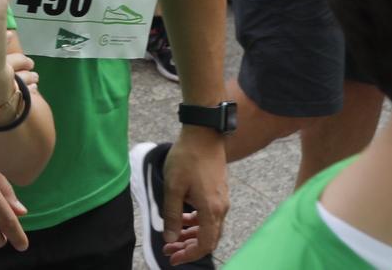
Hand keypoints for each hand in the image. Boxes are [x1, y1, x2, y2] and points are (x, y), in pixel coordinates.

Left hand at [162, 128, 227, 263]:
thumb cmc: (187, 158)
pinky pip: (209, 215)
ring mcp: (222, 200)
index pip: (205, 244)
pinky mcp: (218, 193)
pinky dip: (197, 222)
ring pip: (209, 227)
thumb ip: (172, 215)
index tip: (173, 259)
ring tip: (172, 237)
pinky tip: (183, 218)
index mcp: (211, 209)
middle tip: (169, 250)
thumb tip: (170, 239)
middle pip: (208, 238)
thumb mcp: (173, 187)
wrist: (203, 135)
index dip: (189, 255)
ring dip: (191, 235)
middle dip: (188, 247)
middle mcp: (221, 208)